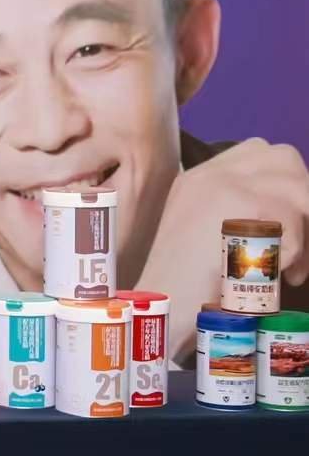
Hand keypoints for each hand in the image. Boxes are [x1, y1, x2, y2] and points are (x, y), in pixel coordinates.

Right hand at [139, 139, 308, 358]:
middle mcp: (209, 173)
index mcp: (198, 177)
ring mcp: (223, 185)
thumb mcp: (197, 232)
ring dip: (302, 229)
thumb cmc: (182, 283)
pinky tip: (283, 275)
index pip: (257, 152)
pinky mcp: (241, 206)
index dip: (283, 183)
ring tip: (291, 266)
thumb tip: (280, 215)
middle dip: (301, 199)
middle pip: (283, 159)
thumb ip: (228, 212)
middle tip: (296, 242)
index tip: (287, 221)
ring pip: (295, 188)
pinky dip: (296, 252)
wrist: (161, 303)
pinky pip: (293, 220)